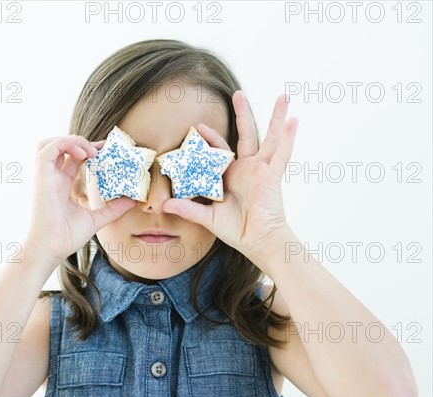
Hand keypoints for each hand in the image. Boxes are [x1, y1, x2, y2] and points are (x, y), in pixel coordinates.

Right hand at [23, 135, 136, 266]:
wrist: (51, 249)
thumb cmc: (66, 237)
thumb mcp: (96, 219)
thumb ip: (113, 209)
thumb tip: (132, 201)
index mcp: (62, 185)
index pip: (73, 158)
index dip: (89, 150)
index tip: (108, 150)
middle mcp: (52, 178)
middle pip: (62, 147)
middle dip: (81, 142)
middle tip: (102, 149)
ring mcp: (45, 176)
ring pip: (51, 143)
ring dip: (71, 140)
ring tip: (91, 151)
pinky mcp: (41, 177)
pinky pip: (48, 149)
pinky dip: (65, 144)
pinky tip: (84, 152)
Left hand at [162, 91, 297, 272]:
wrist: (257, 242)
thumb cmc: (236, 230)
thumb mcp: (208, 217)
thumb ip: (188, 208)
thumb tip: (164, 205)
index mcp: (231, 176)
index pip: (220, 151)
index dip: (210, 139)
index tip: (198, 128)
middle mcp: (248, 169)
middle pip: (246, 135)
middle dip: (242, 114)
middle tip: (237, 93)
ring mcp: (262, 171)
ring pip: (269, 138)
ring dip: (276, 117)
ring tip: (284, 96)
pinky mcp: (272, 177)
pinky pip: (282, 155)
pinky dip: (288, 138)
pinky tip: (294, 120)